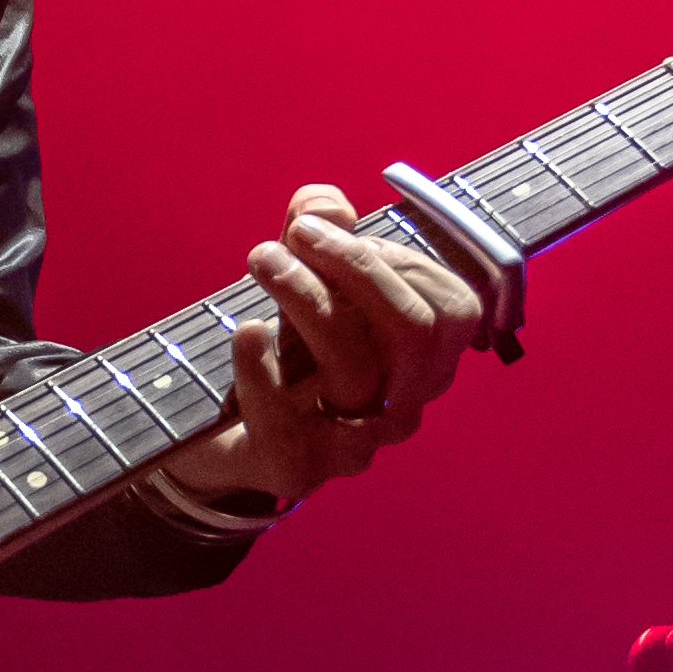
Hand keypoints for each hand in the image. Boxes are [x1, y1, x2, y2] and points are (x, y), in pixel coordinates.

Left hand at [162, 178, 513, 517]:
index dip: (393, 259)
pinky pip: (287, 424)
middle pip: (415, 332)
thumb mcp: (302, 276)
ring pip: (353, 369)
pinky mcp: (298, 468)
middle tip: (296, 234)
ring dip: (306, 299)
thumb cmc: (284, 347)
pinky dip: (262, 371)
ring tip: (261, 259)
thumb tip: (324, 204)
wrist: (222, 430)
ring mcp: (356, 443)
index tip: (328, 230)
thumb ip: (316, 230)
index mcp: (423, 360)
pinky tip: (246, 332)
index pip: (450, 308)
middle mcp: (402, 404)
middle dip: (357, 268)